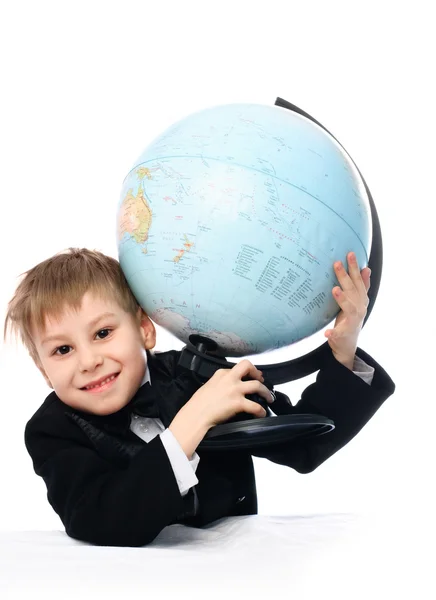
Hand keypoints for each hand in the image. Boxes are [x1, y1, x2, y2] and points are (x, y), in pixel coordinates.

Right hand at [185, 359, 273, 429]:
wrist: (195, 416)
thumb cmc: (198, 405)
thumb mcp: (208, 386)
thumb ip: (219, 384)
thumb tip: (227, 388)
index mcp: (220, 374)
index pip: (236, 368)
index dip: (244, 373)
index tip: (248, 377)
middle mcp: (229, 379)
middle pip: (248, 366)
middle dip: (257, 373)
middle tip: (261, 380)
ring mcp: (235, 390)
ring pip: (257, 385)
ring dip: (266, 392)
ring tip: (269, 398)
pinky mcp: (238, 403)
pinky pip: (256, 406)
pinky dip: (261, 411)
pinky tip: (261, 413)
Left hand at [324, 252, 370, 367]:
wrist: (348, 345)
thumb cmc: (350, 319)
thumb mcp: (357, 301)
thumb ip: (361, 286)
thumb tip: (366, 268)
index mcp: (361, 300)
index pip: (358, 281)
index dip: (355, 267)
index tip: (350, 254)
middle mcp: (360, 309)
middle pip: (353, 290)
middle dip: (345, 276)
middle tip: (336, 264)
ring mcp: (352, 322)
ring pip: (349, 308)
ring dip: (343, 299)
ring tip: (335, 289)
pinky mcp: (343, 335)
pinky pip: (338, 334)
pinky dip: (333, 333)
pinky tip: (326, 333)